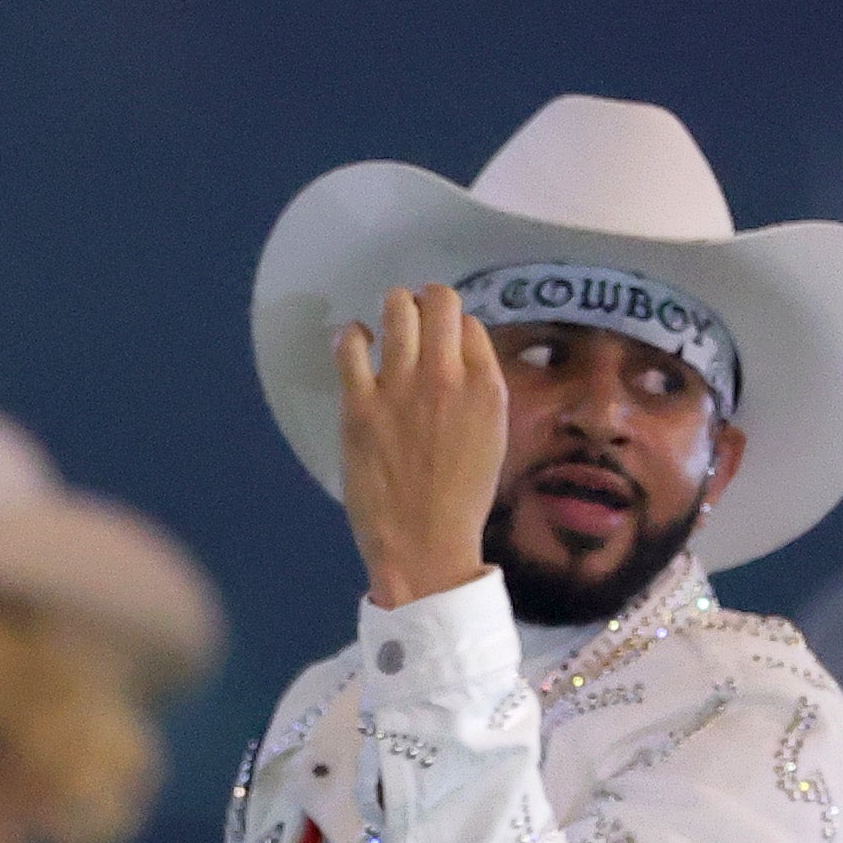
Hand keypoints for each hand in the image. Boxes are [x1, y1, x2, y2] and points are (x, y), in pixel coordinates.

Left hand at [333, 283, 503, 611]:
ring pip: (397, 308)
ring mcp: (401, 386)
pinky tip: (356, 344)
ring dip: (393, 310)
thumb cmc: (461, 496)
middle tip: (415, 320)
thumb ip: (480, 388)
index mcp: (486, 385)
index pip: (469, 323)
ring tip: (387, 327)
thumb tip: (458, 350)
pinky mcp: (360, 404)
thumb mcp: (492, 434)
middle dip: (425, 303)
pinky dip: (352, 335)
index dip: (452, 326)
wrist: (424, 542)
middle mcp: (447, 375)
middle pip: (438, 301)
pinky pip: (350, 344)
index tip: (441, 340)